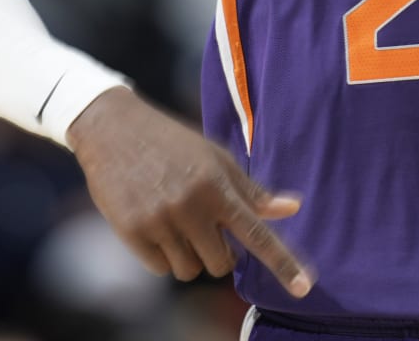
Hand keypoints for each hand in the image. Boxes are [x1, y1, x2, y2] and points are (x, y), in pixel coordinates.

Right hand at [67, 87, 313, 295]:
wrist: (114, 130)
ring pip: (190, 271)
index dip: (282, 262)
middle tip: (204, 226)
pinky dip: (161, 254)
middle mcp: (190, 205)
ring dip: (188, 256)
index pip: (257, 233)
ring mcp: (159, 220)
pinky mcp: (131, 232)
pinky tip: (154, 223)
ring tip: (177, 222)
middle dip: (217, 253)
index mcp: (217, 186)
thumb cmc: (174, 144)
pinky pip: (160, 268)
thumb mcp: (216, 159)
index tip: (304, 287)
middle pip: (221, 264)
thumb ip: (252, 191)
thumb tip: (293, 208)